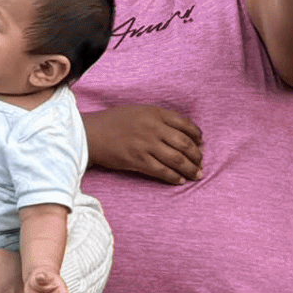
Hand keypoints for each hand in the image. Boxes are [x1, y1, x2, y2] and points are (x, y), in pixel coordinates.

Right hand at [83, 104, 203, 183]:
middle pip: (185, 144)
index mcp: (155, 113)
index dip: (197, 135)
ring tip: (196, 175)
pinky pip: (162, 171)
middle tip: (201, 163)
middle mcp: (153, 128)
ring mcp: (146, 145)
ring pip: (177, 159)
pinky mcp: (138, 160)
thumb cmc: (113, 122)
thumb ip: (158, 118)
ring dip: (190, 169)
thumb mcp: (138, 111)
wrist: (91, 134)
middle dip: (197, 155)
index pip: (185, 124)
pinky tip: (179, 180)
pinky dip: (174, 177)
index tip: (201, 143)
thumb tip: (179, 133)